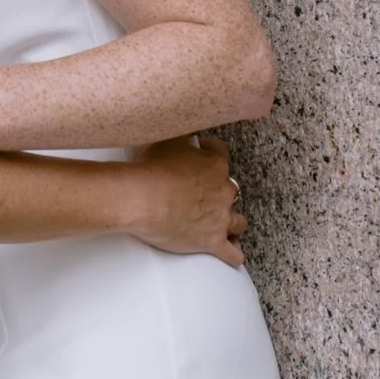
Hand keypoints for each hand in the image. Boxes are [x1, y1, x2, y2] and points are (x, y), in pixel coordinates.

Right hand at [125, 136, 247, 266]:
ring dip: (232, 222)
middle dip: (221, 191)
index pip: (221, 154)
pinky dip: (233, 254)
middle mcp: (222, 192)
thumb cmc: (151, 169)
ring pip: (238, 222)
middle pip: (231, 190)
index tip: (202, 152)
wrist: (141, 199)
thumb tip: (186, 124)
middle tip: (204, 192)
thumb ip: (181, 131)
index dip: (211, 152)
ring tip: (223, 223)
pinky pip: (232, 253)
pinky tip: (231, 254)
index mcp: (215, 165)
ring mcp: (219, 219)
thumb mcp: (167, 138)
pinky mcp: (212, 242)